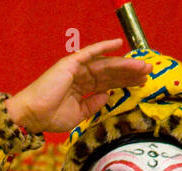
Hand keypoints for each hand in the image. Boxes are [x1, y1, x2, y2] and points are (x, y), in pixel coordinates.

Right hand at [6, 38, 150, 134]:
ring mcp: (77, 68)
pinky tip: (118, 44)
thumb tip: (108, 95)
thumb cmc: (50, 117)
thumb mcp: (78, 114)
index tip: (141, 83)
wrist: (33, 115)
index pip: (109, 83)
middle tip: (148, 71)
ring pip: (106, 64)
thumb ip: (93, 105)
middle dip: (130, 72)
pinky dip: (104, 47)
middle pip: (111, 72)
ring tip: (142, 65)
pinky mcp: (71, 63)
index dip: (125, 82)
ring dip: (124, 64)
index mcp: (83, 88)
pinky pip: (90, 52)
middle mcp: (82, 76)